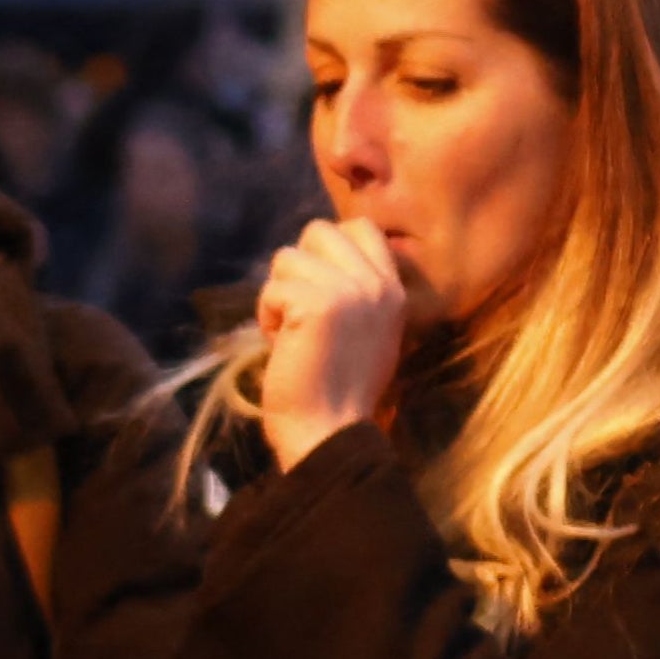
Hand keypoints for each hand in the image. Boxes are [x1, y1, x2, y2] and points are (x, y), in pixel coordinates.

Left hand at [250, 216, 409, 465]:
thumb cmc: (341, 391)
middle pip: (319, 231)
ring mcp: (347, 290)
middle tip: (299, 310)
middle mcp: (375, 283)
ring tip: (290, 332)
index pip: (361, 227)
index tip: (317, 287)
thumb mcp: (369, 331)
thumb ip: (357, 291)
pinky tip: (281, 345)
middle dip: (298, 267)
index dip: (328, 248)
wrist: (330, 432)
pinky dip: (266, 316)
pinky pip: (272, 288)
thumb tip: (320, 260)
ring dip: (278, 294)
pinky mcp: (314, 303)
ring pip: (287, 257)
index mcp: (393, 288)